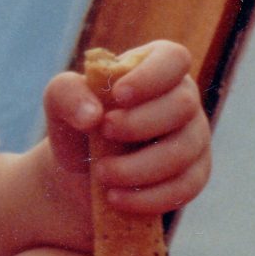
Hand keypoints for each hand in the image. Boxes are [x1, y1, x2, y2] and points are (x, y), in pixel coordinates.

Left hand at [43, 41, 210, 218]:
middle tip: (104, 134)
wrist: (81, 174)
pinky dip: (148, 196)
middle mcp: (182, 99)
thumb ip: (68, 93)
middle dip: (140, 124)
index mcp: (155, 68)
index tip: (118, 95)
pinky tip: (116, 198)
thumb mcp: (60, 102)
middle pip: (183, 104)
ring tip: (102, 174)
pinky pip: (185, 187)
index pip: (173, 58)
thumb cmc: (78, 126)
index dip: (151, 76)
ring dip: (139, 167)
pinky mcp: (194, 176)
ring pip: (184, 150)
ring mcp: (194, 137)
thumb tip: (94, 115)